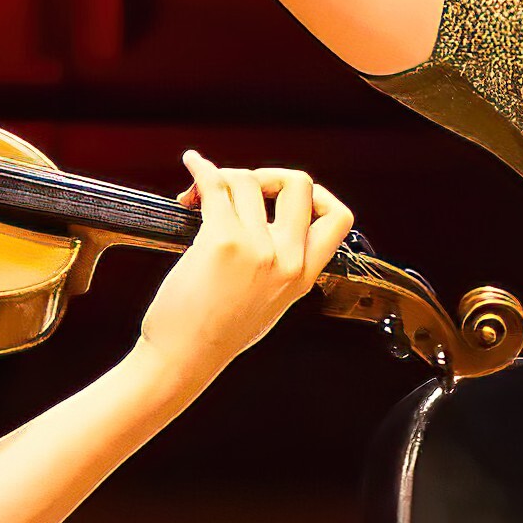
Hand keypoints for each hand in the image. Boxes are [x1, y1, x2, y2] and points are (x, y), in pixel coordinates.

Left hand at [131, 159, 348, 380]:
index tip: (286, 197)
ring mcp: (256, 249)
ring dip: (223, 178)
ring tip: (200, 195)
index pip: (338, 218)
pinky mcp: (221, 241)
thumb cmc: (215, 334)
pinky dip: (200, 169)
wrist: (184, 357)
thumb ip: (280, 265)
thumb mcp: (270, 302)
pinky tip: (192, 165)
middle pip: (299, 184)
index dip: (316, 195)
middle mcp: (287, 259)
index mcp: (303, 276)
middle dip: (268, 174)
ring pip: (248, 180)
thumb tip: (264, 219)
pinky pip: (214, 185)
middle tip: (243, 189)